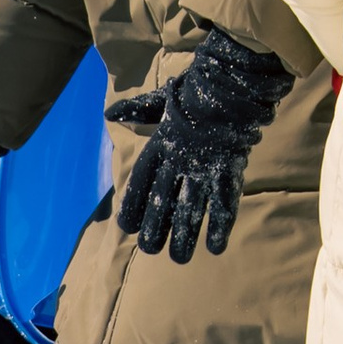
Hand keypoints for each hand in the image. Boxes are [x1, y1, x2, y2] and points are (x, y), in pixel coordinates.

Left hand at [108, 25, 293, 263]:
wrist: (230, 84)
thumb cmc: (194, 92)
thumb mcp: (161, 99)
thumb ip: (137, 110)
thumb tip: (111, 113)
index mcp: (160, 146)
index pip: (140, 182)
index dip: (132, 206)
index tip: (126, 228)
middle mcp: (178, 162)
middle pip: (162, 202)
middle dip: (156, 229)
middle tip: (150, 251)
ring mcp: (204, 169)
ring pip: (191, 210)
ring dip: (185, 237)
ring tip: (178, 259)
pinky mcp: (229, 172)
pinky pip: (224, 205)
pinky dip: (220, 227)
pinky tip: (215, 248)